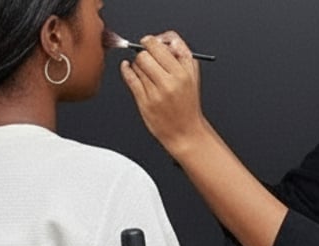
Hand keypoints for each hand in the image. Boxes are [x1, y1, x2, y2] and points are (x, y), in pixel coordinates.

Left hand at [120, 31, 205, 156]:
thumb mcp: (192, 77)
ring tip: (145, 72)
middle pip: (147, 53)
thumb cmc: (187, 104)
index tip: (150, 43)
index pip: (164, 44)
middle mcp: (172, 80)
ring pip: (138, 65)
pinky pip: (130, 78)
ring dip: (138, 65)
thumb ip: (180, 55)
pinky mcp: (145, 101)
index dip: (154, 41)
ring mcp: (158, 91)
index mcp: (185, 72)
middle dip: (144, 52)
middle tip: (145, 57)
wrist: (186, 132)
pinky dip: (126, 70)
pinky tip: (128, 68)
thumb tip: (163, 39)